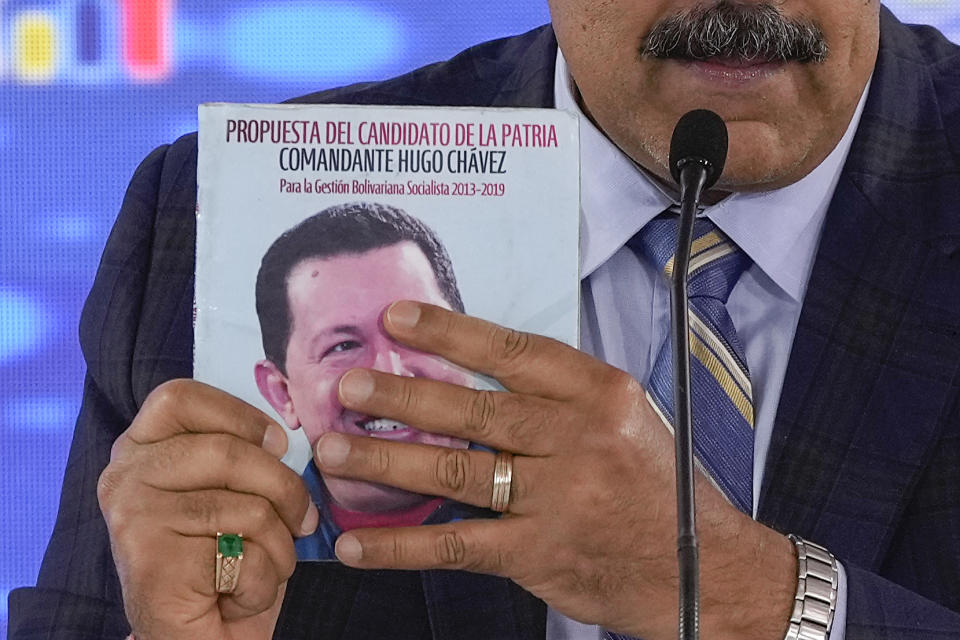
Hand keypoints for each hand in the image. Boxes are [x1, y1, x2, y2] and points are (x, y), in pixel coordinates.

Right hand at [97, 380, 317, 639]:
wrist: (197, 639)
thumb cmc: (222, 562)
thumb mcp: (232, 492)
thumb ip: (243, 456)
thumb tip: (287, 436)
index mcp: (141, 448)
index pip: (180, 397)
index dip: (239, 414)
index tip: (276, 444)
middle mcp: (125, 475)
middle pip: (229, 451)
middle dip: (284, 490)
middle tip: (301, 520)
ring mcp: (133, 516)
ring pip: (247, 507)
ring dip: (279, 547)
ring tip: (265, 566)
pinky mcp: (150, 560)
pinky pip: (242, 554)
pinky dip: (261, 581)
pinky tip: (237, 595)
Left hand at [314, 301, 796, 639]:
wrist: (706, 570)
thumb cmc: (658, 485)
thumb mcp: (624, 419)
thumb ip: (559, 395)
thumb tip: (472, 374)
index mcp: (600, 393)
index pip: (513, 352)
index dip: (449, 332)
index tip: (396, 317)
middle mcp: (579, 437)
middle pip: (473, 410)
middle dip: (401, 395)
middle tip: (345, 387)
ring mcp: (559, 497)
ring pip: (455, 471)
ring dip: (385, 460)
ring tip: (332, 451)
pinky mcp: (541, 553)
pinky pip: (458, 544)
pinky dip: (402, 547)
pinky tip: (358, 545)